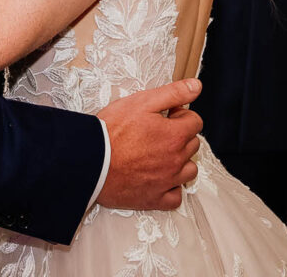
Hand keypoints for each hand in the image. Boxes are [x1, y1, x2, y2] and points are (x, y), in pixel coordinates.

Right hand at [96, 78, 202, 210]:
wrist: (90, 161)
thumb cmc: (112, 131)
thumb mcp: (142, 102)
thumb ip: (173, 93)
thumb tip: (196, 86)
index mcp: (175, 135)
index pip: (195, 121)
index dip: (181, 115)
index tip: (167, 115)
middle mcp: (176, 160)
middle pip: (192, 144)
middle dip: (180, 135)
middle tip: (158, 131)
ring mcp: (167, 181)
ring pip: (189, 170)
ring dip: (180, 161)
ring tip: (160, 154)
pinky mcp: (154, 198)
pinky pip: (175, 197)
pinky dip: (172, 188)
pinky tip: (160, 178)